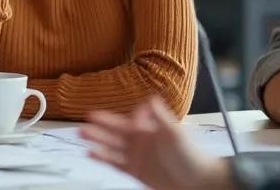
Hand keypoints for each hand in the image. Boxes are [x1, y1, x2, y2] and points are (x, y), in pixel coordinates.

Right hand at [80, 98, 234, 189]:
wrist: (197, 183)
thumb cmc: (191, 156)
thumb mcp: (176, 133)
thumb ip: (161, 116)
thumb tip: (151, 98)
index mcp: (151, 128)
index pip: (131, 117)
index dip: (122, 116)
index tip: (115, 114)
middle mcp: (142, 141)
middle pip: (117, 130)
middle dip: (102, 124)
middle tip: (87, 118)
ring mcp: (137, 156)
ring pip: (112, 145)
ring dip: (98, 139)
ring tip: (82, 133)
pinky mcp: (135, 171)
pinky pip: (114, 163)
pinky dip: (102, 157)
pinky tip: (92, 153)